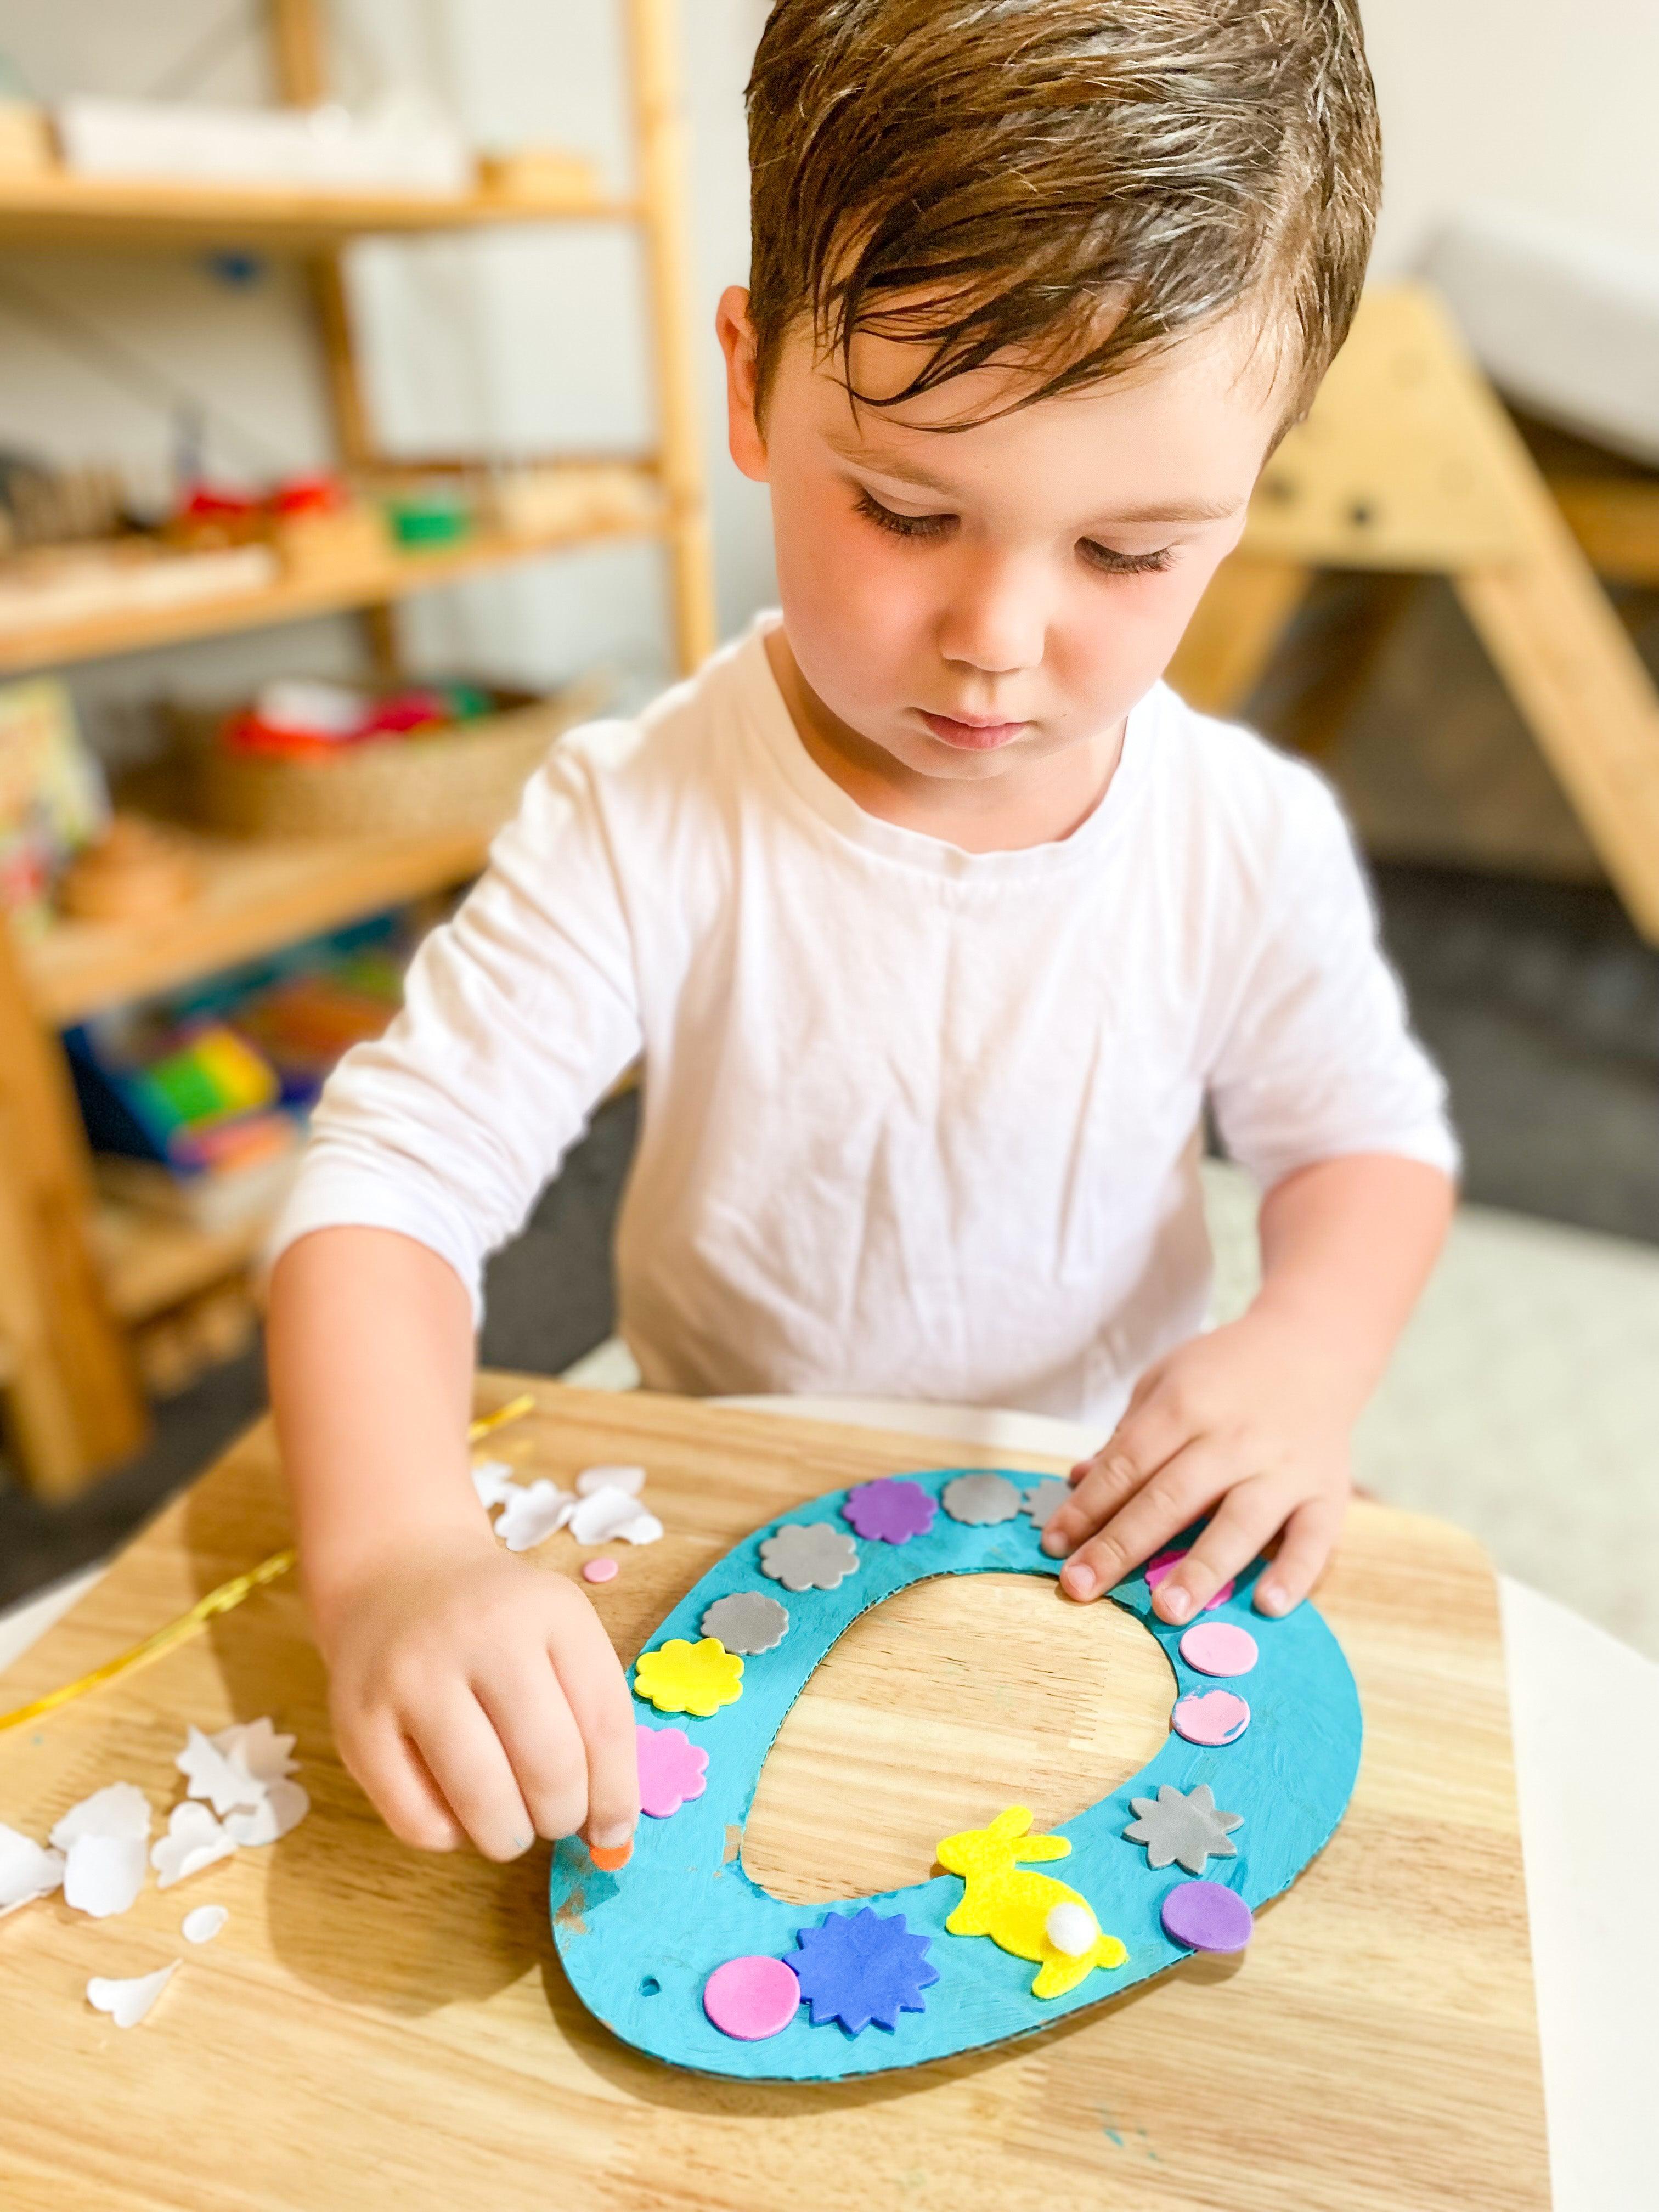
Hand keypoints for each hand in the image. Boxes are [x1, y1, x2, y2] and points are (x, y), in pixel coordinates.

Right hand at [312, 1529, 638, 1861]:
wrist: (396, 1577)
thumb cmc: (496, 1623)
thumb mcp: (560, 1633)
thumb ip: (593, 1716)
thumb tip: (610, 1830)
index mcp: (549, 1610)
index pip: (604, 1724)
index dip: (616, 1795)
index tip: (611, 1830)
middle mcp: (480, 1635)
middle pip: (549, 1767)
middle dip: (563, 1817)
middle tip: (556, 1818)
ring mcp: (412, 1678)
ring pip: (483, 1801)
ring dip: (510, 1836)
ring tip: (512, 1824)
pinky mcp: (357, 1723)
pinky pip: (418, 1821)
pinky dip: (451, 1837)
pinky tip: (457, 1810)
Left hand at [1040, 1307, 1355, 1620]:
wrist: (1313, 1347)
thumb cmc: (1225, 1373)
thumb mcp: (1166, 1382)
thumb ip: (1126, 1436)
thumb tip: (1079, 1481)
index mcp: (1186, 1406)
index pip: (1127, 1465)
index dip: (1087, 1506)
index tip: (1054, 1546)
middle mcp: (1234, 1438)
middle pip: (1170, 1498)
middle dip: (1122, 1546)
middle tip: (1081, 1588)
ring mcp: (1284, 1467)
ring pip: (1240, 1523)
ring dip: (1202, 1569)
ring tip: (1168, 1610)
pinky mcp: (1328, 1492)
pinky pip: (1314, 1539)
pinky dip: (1294, 1574)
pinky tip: (1268, 1606)